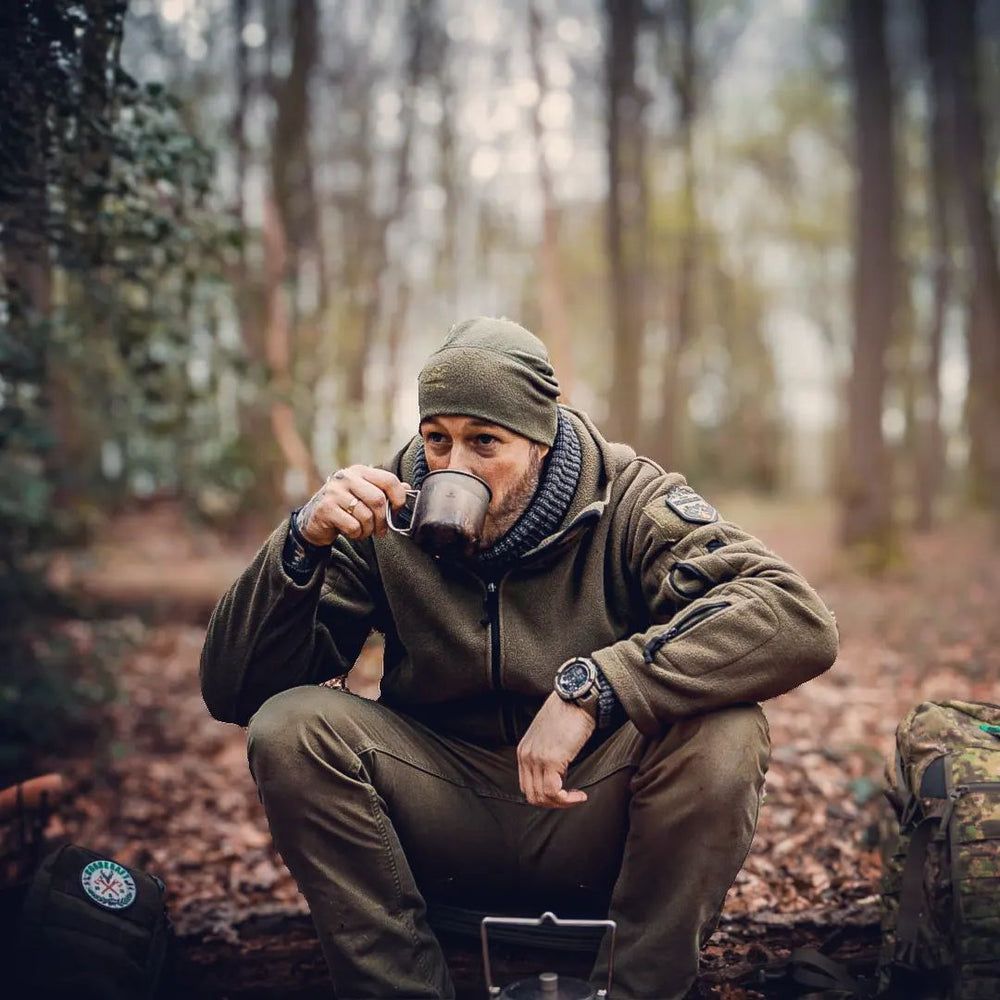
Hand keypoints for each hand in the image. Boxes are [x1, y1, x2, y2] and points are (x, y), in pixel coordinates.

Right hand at [297, 466, 409, 545]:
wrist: (314, 519)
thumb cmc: (345, 507)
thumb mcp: (364, 495)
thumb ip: (385, 490)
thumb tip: (408, 488)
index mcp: (360, 471)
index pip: (388, 480)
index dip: (399, 497)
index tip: (397, 510)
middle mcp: (346, 477)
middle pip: (378, 500)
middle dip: (383, 520)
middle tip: (381, 530)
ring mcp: (334, 492)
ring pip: (366, 515)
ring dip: (369, 530)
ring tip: (364, 531)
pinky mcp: (326, 508)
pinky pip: (352, 526)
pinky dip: (356, 534)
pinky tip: (352, 531)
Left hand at [516, 691, 595, 808]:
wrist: (576, 698)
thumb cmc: (568, 713)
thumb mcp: (549, 736)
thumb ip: (547, 754)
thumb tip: (559, 775)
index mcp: (524, 750)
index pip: (527, 785)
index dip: (545, 795)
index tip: (563, 793)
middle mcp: (526, 756)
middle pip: (532, 795)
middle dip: (552, 803)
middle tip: (570, 799)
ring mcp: (536, 758)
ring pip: (542, 797)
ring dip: (561, 803)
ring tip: (577, 797)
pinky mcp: (551, 759)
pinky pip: (554, 792)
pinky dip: (567, 799)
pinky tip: (580, 795)